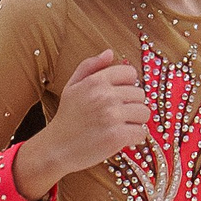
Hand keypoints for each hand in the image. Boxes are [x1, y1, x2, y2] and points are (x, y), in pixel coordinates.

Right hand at [16, 49, 147, 199]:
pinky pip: (141, 132)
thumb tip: (110, 53)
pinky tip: (121, 138)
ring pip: (144, 113)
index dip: (128, 85)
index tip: (120, 97)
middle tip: (118, 115)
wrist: (56, 148)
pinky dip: (135, 137)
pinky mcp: (117, 136)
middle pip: (140, 94)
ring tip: (120, 126)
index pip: (130, 73)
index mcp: (96, 81)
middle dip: (132, 105)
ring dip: (136, 121)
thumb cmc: (67, 117)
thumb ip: (90, 66)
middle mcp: (106, 96)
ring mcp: (113, 116)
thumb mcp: (72, 86)